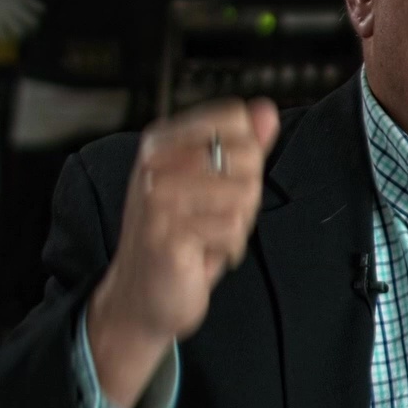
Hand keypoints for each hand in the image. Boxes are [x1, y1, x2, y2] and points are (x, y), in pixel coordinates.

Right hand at [86, 98, 279, 407]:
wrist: (141, 297)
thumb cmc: (180, 239)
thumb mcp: (212, 185)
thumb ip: (241, 146)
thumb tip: (266, 110)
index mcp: (162, 142)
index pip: (234, 118)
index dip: (247, 155)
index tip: (220, 182)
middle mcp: (154, 163)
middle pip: (246, 157)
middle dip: (245, 195)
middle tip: (214, 218)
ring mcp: (156, 198)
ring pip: (244, 194)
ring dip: (238, 225)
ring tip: (207, 236)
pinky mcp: (167, 233)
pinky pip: (232, 229)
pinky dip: (229, 249)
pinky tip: (203, 255)